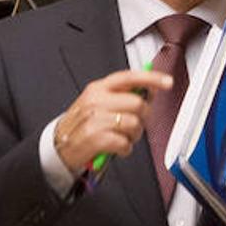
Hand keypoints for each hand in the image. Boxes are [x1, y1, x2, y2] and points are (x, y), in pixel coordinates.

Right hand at [52, 69, 171, 172]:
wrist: (58, 147)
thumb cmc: (82, 125)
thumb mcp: (99, 103)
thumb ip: (123, 95)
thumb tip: (150, 90)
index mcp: (98, 89)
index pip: (129, 77)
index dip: (151, 78)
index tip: (167, 82)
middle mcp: (96, 101)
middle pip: (137, 103)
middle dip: (143, 117)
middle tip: (134, 125)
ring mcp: (94, 119)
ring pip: (134, 123)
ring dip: (134, 135)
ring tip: (123, 137)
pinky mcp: (94, 138)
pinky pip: (125, 143)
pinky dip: (125, 148)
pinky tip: (117, 147)